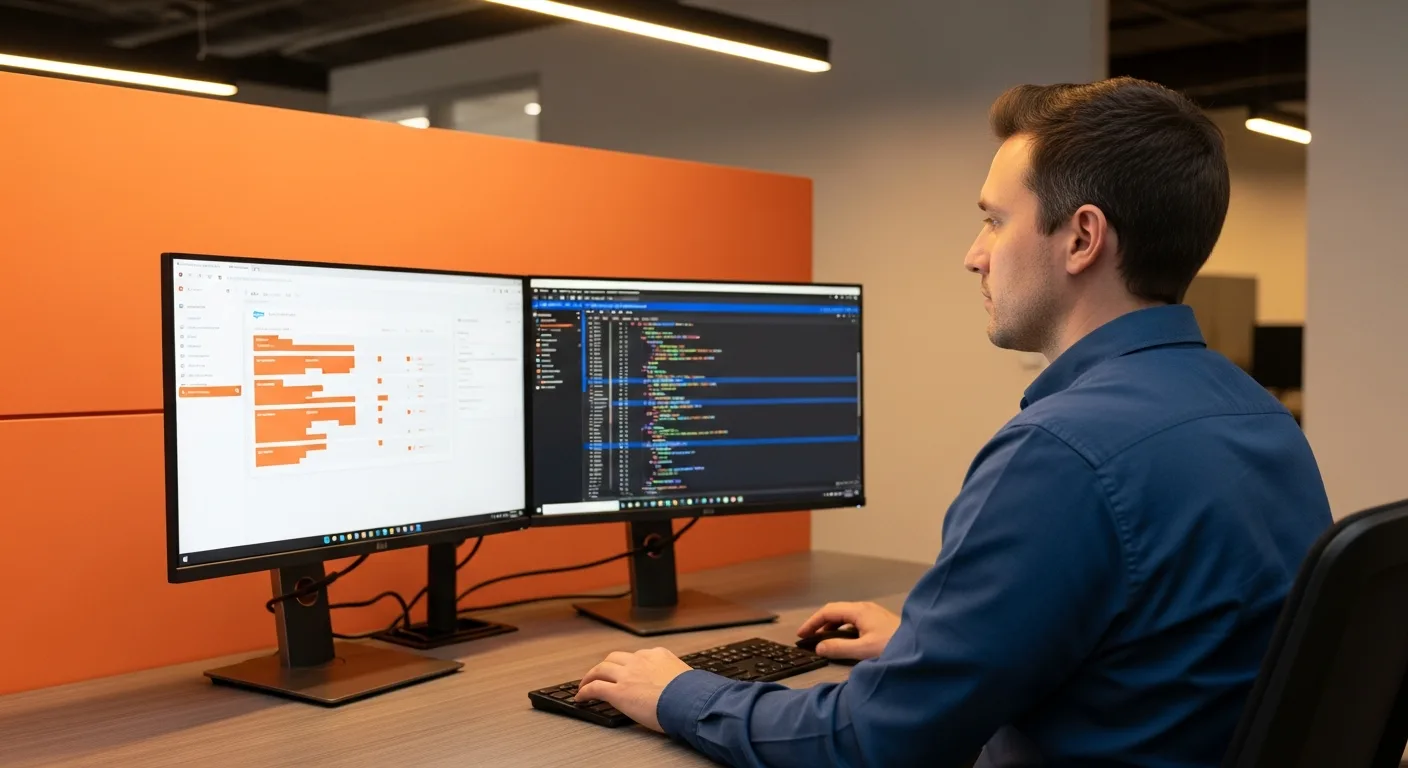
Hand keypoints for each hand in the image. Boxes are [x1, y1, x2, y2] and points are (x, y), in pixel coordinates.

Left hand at [577, 647, 692, 732]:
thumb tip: (677, 686)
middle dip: (606, 665)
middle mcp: (640, 660)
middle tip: (600, 673)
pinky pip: (595, 687)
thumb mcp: (685, 676)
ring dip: (591, 676)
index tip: (625, 670)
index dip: (627, 664)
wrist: (689, 700)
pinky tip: (581, 697)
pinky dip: (585, 691)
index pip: (637, 656)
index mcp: (658, 655)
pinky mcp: (618, 691)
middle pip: (615, 658)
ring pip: (601, 669)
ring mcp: (627, 674)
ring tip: (585, 684)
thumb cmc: (692, 693)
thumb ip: (675, 676)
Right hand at [798, 601, 900, 661]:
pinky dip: (843, 628)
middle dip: (820, 623)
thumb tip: (820, 646)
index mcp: (859, 611)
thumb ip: (839, 649)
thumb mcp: (863, 650)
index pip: (828, 611)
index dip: (812, 622)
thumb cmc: (895, 646)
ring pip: (845, 616)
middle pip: (836, 611)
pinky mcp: (879, 622)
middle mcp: (865, 609)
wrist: (923, 646)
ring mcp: (873, 614)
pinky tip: (844, 641)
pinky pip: (854, 621)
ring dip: (831, 626)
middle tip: (809, 636)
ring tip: (823, 640)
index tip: (802, 634)